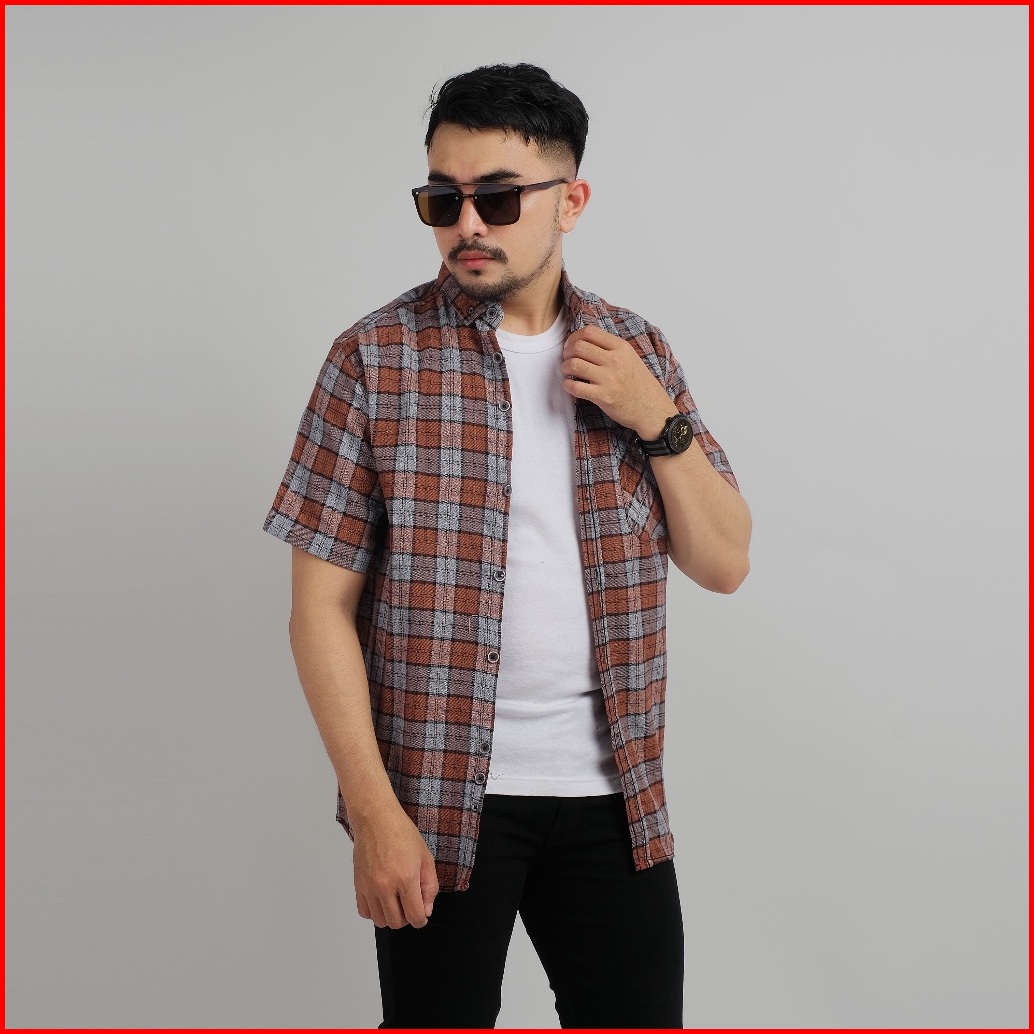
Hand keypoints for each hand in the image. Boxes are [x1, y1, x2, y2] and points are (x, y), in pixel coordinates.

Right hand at [352, 803, 438, 928]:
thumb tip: (426, 911)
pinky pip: (364, 912)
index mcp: (406, 879)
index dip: (422, 919)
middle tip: (409, 903)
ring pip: (379, 920)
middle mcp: (386, 887)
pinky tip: (381, 899)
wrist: (377, 819)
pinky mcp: (358, 885)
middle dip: (406, 918)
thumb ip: (430, 887)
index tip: (422, 911)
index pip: (415, 917)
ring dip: (390, 916)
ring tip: (395, 900)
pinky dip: (374, 911)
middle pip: (396, 923)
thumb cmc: (403, 834)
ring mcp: (369, 887)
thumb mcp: (426, 857)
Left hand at [560, 325, 677, 439]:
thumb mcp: (630, 358)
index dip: (574, 336)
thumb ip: (610, 348)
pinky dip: (567, 385)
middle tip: (567, 358)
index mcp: (621, 348)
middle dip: (567, 352)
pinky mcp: (603, 397)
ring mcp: (609, 379)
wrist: (651, 409)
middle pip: (578, 346)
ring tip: (567, 372)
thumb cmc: (639, 384)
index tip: (571, 344)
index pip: (590, 332)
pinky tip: (569, 385)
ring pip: (574, 364)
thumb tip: (584, 342)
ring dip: (565, 367)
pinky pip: (575, 387)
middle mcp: (615, 360)